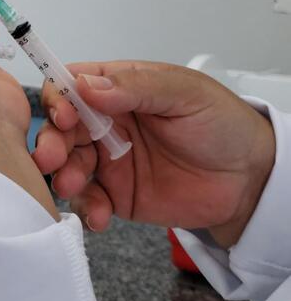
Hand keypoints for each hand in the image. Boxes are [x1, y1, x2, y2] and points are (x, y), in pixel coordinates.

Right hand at [33, 61, 274, 245]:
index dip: (59, 99)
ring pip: (67, 164)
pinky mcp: (115, 195)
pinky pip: (88, 201)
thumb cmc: (222, 124)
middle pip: (60, 128)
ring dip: (63, 175)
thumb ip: (135, 87)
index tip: (65, 116)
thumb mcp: (185, 93)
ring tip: (74, 186)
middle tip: (51, 158)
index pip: (70, 85)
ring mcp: (107, 160)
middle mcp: (105, 123)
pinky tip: (100, 215)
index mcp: (117, 90)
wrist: (250, 180)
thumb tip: (86, 85)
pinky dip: (86, 209)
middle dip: (50, 141)